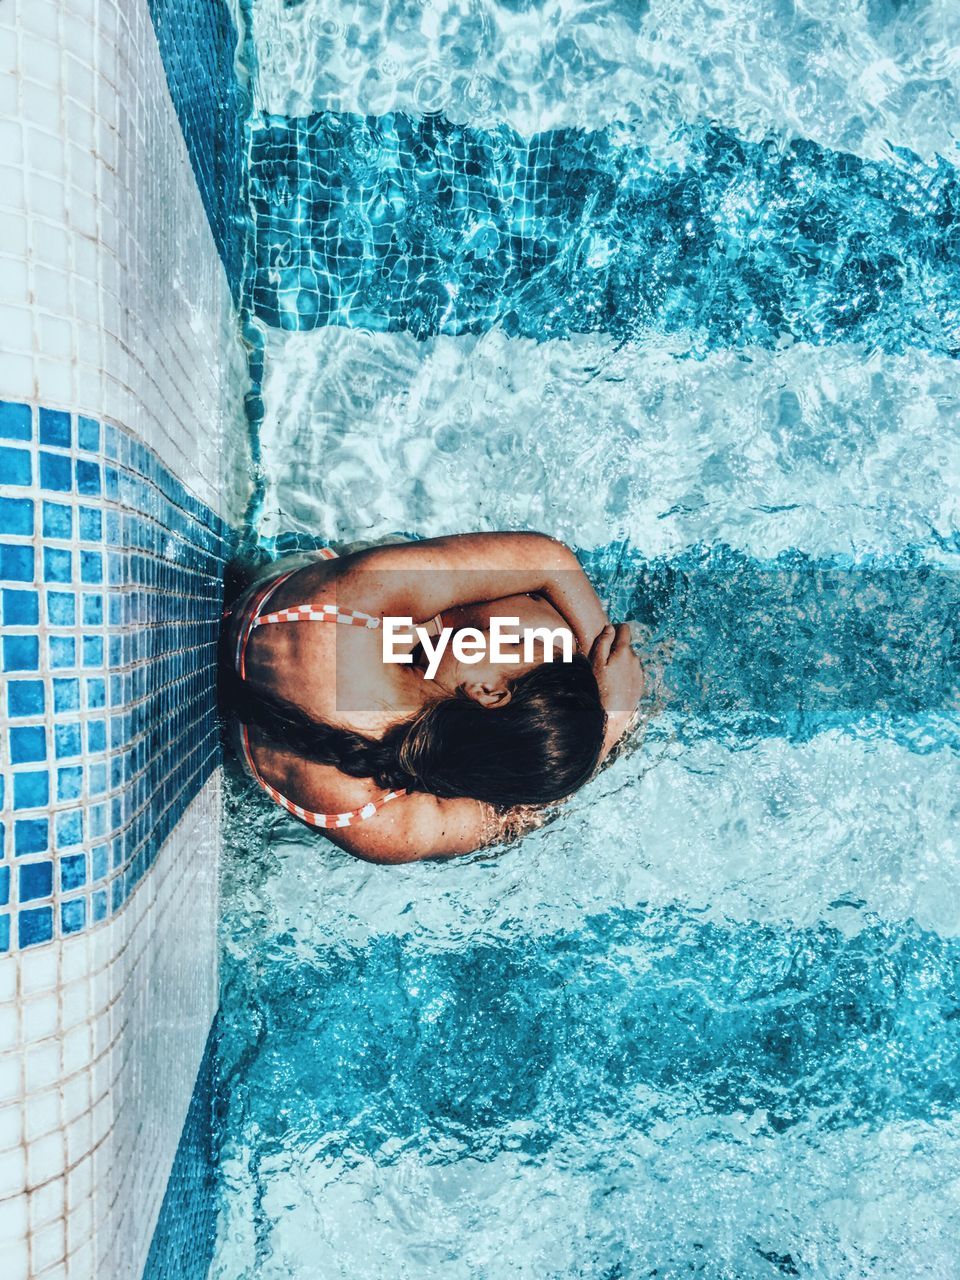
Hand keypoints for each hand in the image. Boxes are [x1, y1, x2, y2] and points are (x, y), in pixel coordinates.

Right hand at [589, 623, 644, 755]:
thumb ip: (603, 641)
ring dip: (620, 662)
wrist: (610, 716)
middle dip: (615, 649)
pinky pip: (632, 673)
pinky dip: (624, 674)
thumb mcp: (595, 662)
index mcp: (624, 651)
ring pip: (629, 660)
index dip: (614, 630)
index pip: (624, 629)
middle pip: (625, 646)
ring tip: (607, 676)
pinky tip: (614, 685)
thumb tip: (610, 628)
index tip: (606, 636)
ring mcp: (639, 673)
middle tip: (601, 661)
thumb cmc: (598, 688)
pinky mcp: (639, 685)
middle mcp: (635, 660)